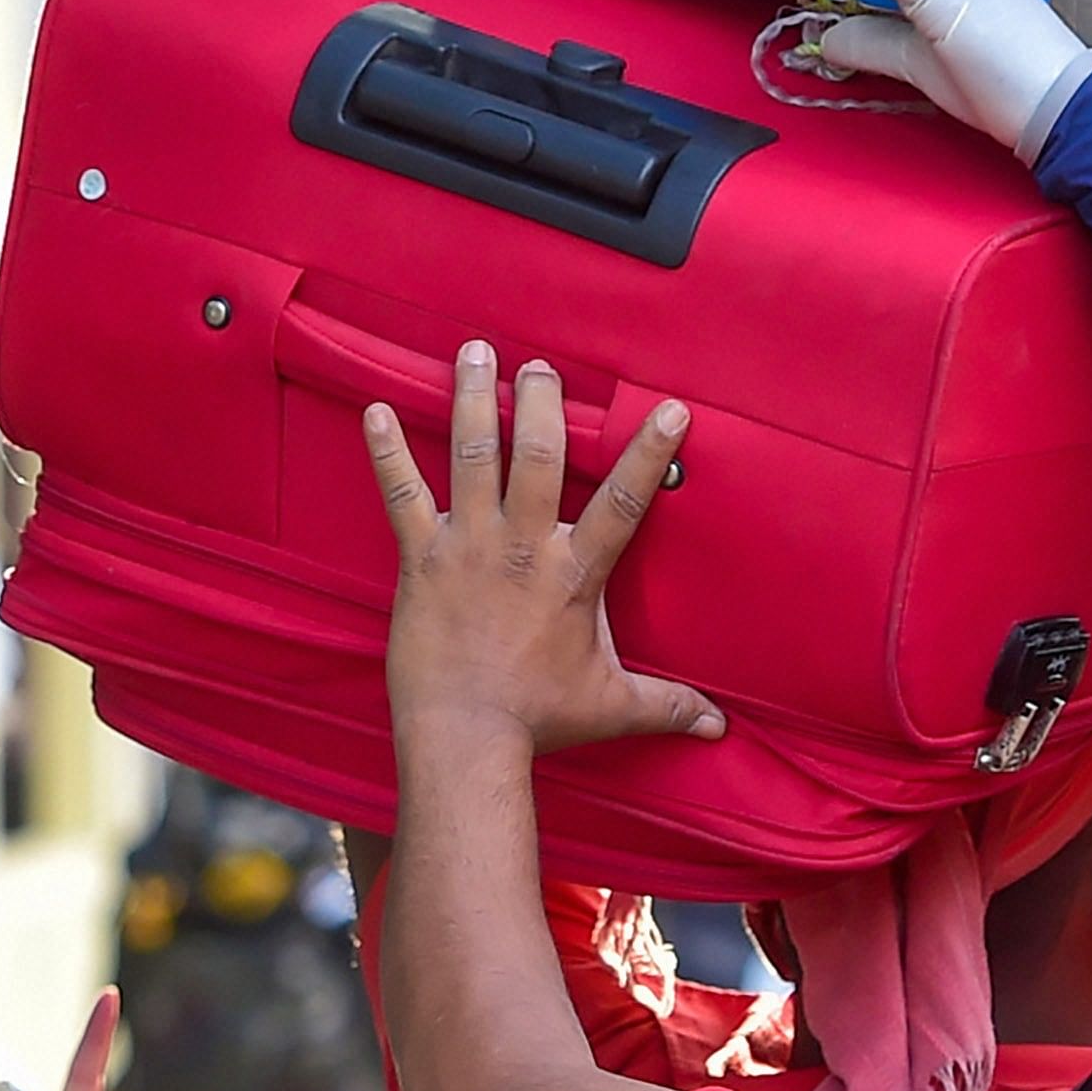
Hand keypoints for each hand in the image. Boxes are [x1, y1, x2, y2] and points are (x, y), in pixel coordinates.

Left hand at [366, 345, 723, 761]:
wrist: (464, 737)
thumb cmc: (537, 720)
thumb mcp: (612, 706)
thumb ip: (668, 704)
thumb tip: (719, 727)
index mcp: (573, 572)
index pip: (625, 501)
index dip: (649, 453)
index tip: (669, 409)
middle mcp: (522, 545)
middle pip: (536, 455)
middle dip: (539, 403)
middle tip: (540, 366)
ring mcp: (468, 545)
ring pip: (471, 456)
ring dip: (472, 400)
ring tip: (473, 353)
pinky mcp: (421, 558)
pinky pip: (401, 494)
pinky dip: (385, 451)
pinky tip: (373, 410)